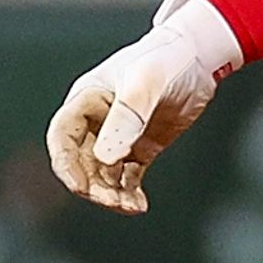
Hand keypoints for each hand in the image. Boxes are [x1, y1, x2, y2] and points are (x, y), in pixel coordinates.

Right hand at [49, 0, 240, 212]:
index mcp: (87, 99)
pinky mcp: (139, 149)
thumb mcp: (147, 82)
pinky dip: (128, 194)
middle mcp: (97, 121)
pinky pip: (125, 178)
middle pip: (80, 162)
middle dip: (92, 185)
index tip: (80, 187)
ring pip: (102, 175)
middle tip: (114, 201)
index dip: (65, 164)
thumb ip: (128, 117)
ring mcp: (118, 137)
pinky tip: (139, 205)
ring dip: (110, 194)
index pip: (63, 136)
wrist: (199, 57)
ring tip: (131, 205)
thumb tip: (107, 158)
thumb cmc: (168, 59)